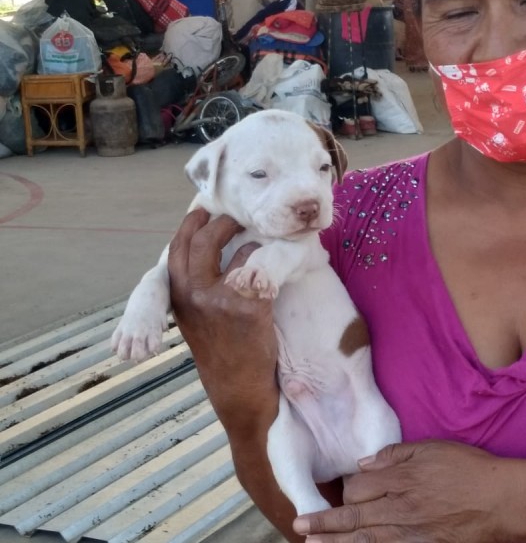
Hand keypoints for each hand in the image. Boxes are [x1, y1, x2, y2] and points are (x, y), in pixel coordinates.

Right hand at [167, 208, 279, 435]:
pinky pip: (262, 267)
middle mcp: (193, 295)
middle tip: (236, 216)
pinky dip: (270, 260)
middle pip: (204, 241)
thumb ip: (195, 287)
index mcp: (177, 296)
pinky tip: (277, 261)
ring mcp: (220, 299)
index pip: (177, 249)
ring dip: (253, 241)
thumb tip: (208, 250)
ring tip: (262, 240)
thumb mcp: (195, 317)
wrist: (237, 387)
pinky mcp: (248, 305)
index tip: (201, 209)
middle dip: (221, 222)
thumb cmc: (221, 349)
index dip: (190, 225)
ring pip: (238, 250)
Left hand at [293, 440, 511, 541]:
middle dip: (324, 521)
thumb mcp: (432, 449)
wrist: (500, 500)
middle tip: (299, 526)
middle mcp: (399, 507)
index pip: (359, 487)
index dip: (347, 490)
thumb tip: (365, 463)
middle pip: (353, 516)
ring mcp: (409, 533)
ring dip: (336, 542)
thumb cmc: (469, 469)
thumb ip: (396, 454)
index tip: (344, 491)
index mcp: (400, 479)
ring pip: (363, 539)